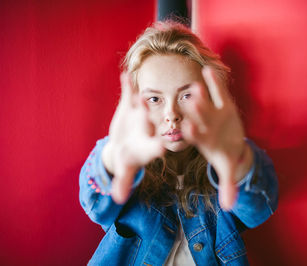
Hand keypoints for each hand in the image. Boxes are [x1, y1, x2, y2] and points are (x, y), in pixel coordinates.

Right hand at [102, 72, 164, 203]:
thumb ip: (124, 182)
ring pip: (141, 105)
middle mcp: (149, 128)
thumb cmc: (129, 158)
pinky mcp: (130, 105)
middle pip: (149, 123)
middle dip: (147, 118)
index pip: (155, 147)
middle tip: (146, 114)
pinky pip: (129, 94)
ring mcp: (140, 114)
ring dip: (139, 99)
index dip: (157, 147)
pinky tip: (124, 76)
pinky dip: (127, 86)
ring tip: (136, 94)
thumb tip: (118, 200)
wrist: (124, 142)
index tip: (160, 148)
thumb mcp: (126, 169)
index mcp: (151, 145)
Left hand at [182, 67, 252, 209]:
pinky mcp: (223, 104)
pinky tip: (210, 70)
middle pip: (196, 117)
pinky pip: (218, 92)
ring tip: (197, 84)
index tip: (185, 129)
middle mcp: (204, 124)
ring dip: (201, 94)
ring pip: (205, 102)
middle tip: (187, 102)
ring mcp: (212, 113)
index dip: (190, 133)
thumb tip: (229, 206)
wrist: (230, 142)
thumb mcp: (227, 170)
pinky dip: (214, 82)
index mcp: (202, 139)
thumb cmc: (225, 155)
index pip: (194, 136)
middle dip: (192, 110)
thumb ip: (227, 186)